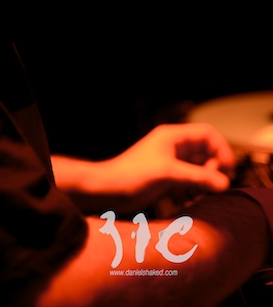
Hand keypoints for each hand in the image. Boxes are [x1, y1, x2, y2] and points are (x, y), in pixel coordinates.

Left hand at [52, 122, 236, 215]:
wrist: (108, 189)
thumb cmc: (133, 175)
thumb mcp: (168, 174)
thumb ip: (198, 177)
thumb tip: (225, 183)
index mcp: (173, 137)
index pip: (207, 134)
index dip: (221, 149)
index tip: (227, 169)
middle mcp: (173, 146)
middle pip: (206, 151)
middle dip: (213, 169)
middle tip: (212, 185)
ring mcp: (170, 161)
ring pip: (199, 167)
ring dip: (204, 182)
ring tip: (199, 195)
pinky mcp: (166, 177)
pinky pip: (189, 180)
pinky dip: (193, 189)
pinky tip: (188, 201)